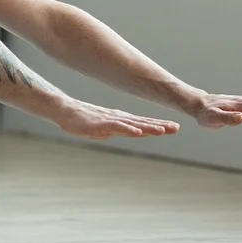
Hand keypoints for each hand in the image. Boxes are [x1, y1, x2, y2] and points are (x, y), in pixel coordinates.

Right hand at [54, 99, 181, 139]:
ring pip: (132, 124)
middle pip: (142, 122)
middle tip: (176, 128)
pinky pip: (116, 127)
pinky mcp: (100, 124)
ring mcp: (110, 120)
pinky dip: (128, 129)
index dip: (159, 125)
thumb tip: (135, 131)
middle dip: (159, 125)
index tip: (175, 127)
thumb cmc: (84, 120)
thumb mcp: (107, 128)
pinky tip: (137, 132)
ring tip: (162, 131)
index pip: (144, 123)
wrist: (65, 111)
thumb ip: (121, 129)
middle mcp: (119, 119)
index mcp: (122, 120)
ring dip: (148, 127)